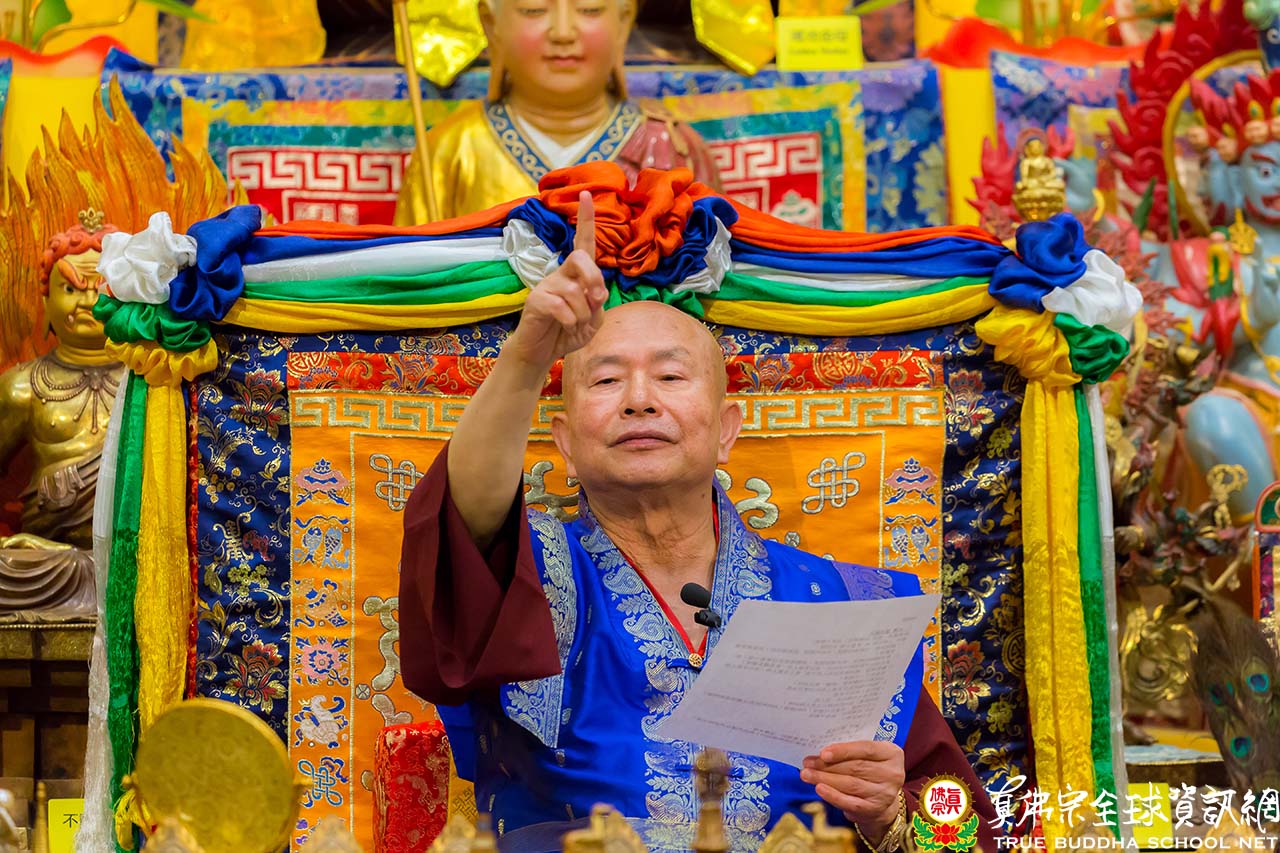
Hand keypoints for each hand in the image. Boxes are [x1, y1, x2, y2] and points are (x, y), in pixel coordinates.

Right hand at [506, 190, 607, 371]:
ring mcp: (546, 286)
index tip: (587, 193)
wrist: (542, 352)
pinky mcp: (536, 301)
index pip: (583, 242)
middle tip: (597, 299)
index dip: (586, 219)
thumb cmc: (568, 332)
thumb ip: (597, 304)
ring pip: (574, 291)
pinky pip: (562, 308)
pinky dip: (571, 322)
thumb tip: (594, 292)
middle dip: (594, 278)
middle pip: (580, 258)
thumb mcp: (593, 320)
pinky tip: (565, 328)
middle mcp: (560, 274)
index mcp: (575, 274)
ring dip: (583, 314)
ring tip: (576, 325)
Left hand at [801, 741, 904, 844]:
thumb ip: (850, 750)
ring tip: (807, 775)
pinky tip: (819, 789)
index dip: (843, 751)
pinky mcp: (874, 809)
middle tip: (808, 764)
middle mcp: (892, 774)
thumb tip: (820, 753)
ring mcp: (884, 793)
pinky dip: (832, 795)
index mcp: (892, 753)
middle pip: (855, 768)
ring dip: (825, 779)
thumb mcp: (868, 755)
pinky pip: (850, 802)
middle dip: (827, 765)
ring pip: (850, 784)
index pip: (866, 749)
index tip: (823, 753)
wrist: (882, 799)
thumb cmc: (870, 769)